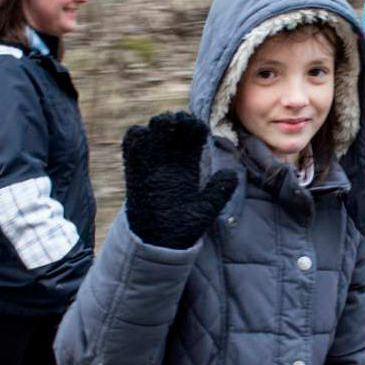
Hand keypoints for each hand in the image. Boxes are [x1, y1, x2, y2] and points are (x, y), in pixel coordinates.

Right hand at [122, 111, 237, 248]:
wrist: (157, 244)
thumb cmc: (182, 228)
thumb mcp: (205, 209)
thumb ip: (218, 192)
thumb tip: (232, 174)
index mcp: (187, 167)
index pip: (191, 138)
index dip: (195, 127)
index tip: (200, 128)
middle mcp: (169, 162)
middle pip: (173, 130)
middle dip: (177, 121)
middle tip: (182, 122)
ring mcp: (151, 165)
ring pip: (152, 132)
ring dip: (158, 125)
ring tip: (166, 126)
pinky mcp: (134, 171)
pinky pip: (132, 145)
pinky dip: (136, 135)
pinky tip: (144, 135)